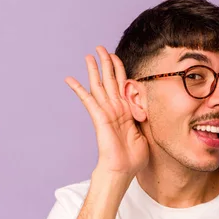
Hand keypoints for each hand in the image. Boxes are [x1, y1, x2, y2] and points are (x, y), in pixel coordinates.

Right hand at [65, 46, 148, 177]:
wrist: (122, 170)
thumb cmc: (133, 158)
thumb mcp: (145, 133)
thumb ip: (144, 118)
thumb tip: (148, 109)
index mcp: (126, 111)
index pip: (121, 85)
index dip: (119, 70)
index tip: (115, 56)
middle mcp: (115, 109)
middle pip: (109, 80)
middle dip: (105, 63)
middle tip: (100, 48)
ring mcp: (106, 112)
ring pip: (99, 85)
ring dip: (94, 69)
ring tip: (88, 55)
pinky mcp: (99, 118)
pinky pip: (87, 100)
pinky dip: (78, 89)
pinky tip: (69, 78)